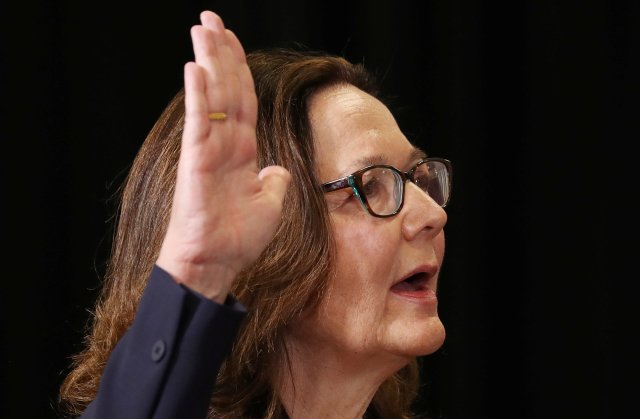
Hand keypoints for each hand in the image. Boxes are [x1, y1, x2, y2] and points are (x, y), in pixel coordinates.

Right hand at [157, 11, 289, 302]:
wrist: (214, 262)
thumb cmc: (237, 238)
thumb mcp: (269, 205)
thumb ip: (273, 183)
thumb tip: (277, 172)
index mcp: (241, 151)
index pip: (242, 100)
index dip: (240, 70)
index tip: (232, 41)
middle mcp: (224, 144)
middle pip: (226, 88)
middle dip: (220, 52)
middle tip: (211, 19)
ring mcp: (208, 149)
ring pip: (212, 96)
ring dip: (208, 61)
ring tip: (202, 27)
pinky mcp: (197, 162)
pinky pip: (200, 122)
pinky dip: (199, 95)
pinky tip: (196, 68)